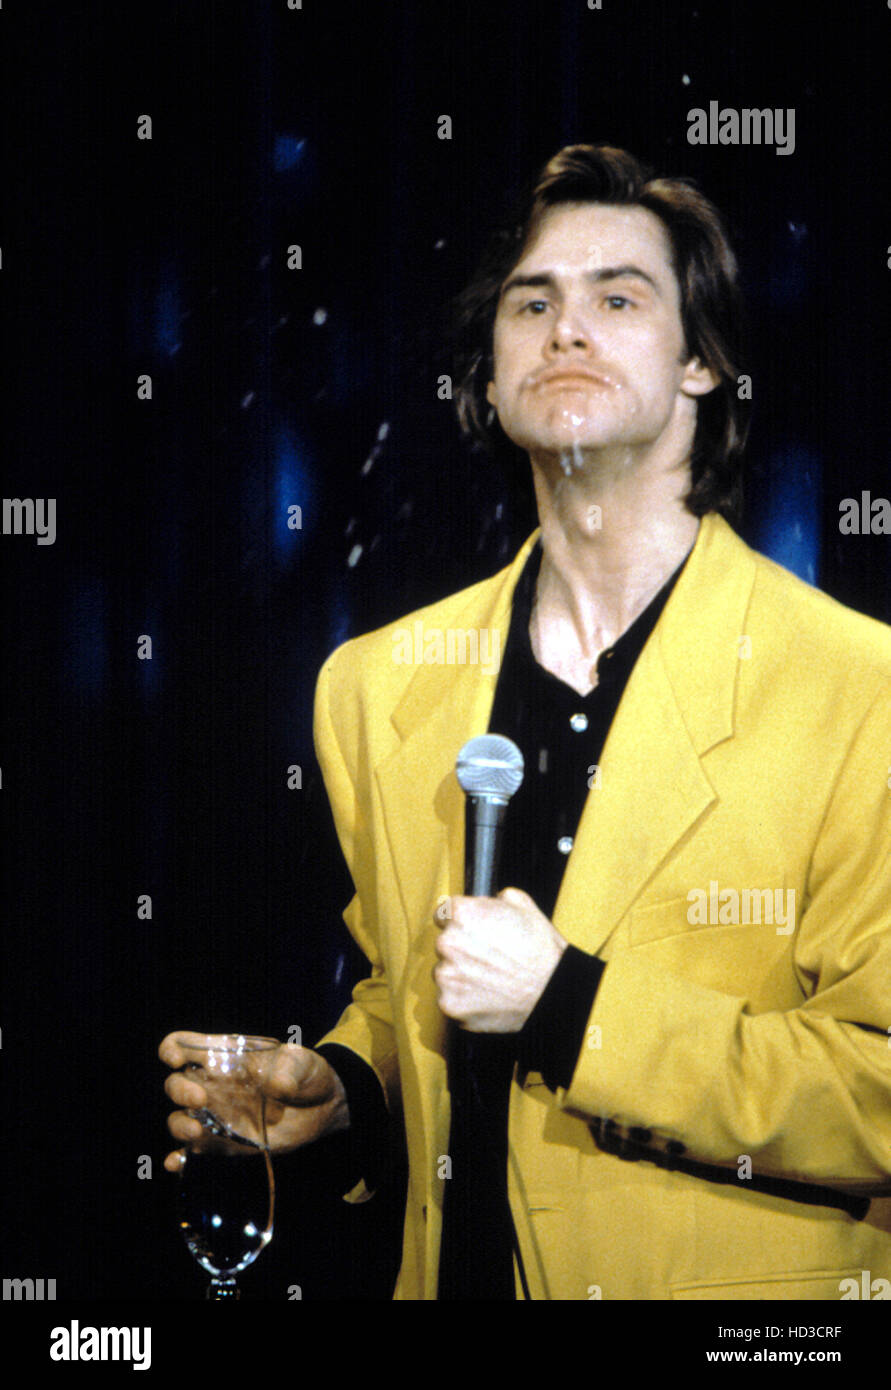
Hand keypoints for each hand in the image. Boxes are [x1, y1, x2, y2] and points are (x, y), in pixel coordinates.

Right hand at [159, 1031, 349, 1172]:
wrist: (321, 1107)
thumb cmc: (306, 1074)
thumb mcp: (302, 1063)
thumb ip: (290, 1070)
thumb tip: (277, 1086)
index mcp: (224, 1056)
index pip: (184, 1044)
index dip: (173, 1049)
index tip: (176, 1059)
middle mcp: (212, 1084)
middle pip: (175, 1084)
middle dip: (180, 1090)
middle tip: (202, 1099)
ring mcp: (215, 1115)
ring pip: (179, 1118)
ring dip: (180, 1124)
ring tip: (197, 1131)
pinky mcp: (223, 1142)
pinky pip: (192, 1151)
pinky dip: (179, 1158)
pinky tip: (176, 1164)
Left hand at [433, 887, 567, 1031]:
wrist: (552, 991)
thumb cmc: (540, 948)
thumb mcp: (523, 905)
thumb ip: (493, 898)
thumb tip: (483, 902)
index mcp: (461, 914)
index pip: (443, 914)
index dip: (459, 923)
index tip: (471, 932)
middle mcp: (447, 942)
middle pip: (444, 944)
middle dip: (461, 949)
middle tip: (488, 958)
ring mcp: (446, 975)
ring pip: (445, 972)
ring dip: (461, 975)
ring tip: (491, 979)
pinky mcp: (449, 1004)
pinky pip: (450, 998)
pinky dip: (465, 999)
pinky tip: (487, 996)